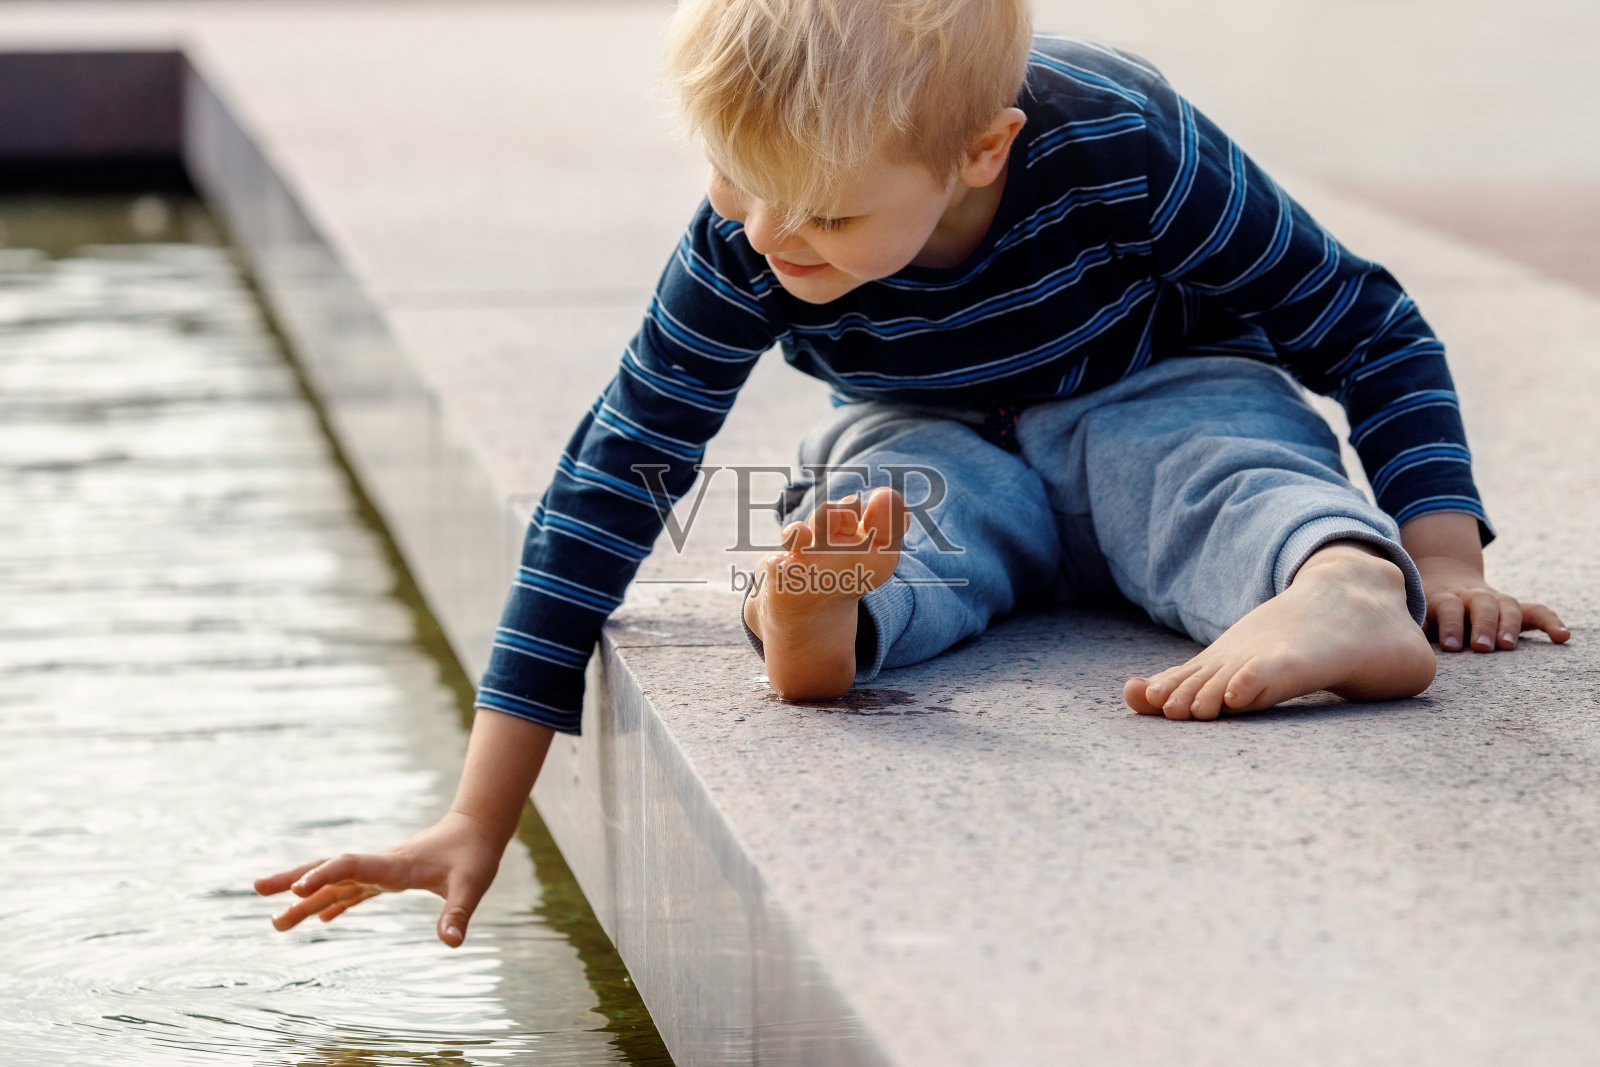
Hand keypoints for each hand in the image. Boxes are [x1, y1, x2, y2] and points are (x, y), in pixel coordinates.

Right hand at [253, 811, 505, 946]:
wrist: (478, 829)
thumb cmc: (475, 855)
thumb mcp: (472, 885)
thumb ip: (459, 913)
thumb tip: (452, 944)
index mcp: (394, 866)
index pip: (351, 867)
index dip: (324, 876)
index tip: (297, 891)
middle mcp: (380, 866)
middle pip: (329, 870)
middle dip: (293, 879)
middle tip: (257, 889)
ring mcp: (381, 872)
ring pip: (335, 883)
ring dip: (306, 899)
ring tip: (275, 922)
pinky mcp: (388, 878)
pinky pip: (353, 891)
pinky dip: (334, 904)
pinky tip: (320, 920)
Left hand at [1399, 511, 1569, 652]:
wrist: (1443, 578)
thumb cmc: (1425, 609)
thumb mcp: (1415, 611)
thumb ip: (1415, 626)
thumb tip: (1407, 646)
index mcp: (1444, 597)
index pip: (1448, 606)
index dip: (1449, 624)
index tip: (1448, 645)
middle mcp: (1471, 596)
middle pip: (1481, 604)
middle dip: (1483, 625)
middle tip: (1481, 647)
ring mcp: (1495, 600)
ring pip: (1508, 605)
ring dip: (1509, 625)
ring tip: (1508, 645)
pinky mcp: (1512, 607)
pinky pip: (1537, 611)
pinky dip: (1551, 622)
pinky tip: (1563, 637)